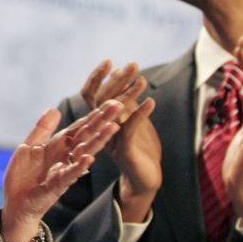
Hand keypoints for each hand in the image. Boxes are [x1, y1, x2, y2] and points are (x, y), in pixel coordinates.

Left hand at [1, 100, 122, 241]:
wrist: (15, 204)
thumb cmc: (23, 177)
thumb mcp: (29, 147)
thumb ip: (42, 129)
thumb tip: (54, 109)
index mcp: (59, 146)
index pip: (80, 128)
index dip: (93, 115)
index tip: (110, 102)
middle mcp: (65, 157)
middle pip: (87, 136)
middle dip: (102, 121)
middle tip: (119, 106)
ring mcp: (63, 171)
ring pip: (84, 153)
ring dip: (98, 141)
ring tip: (112, 127)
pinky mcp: (56, 186)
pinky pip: (69, 175)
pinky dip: (78, 166)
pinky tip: (89, 158)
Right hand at [81, 60, 161, 221]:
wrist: (144, 179)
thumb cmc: (139, 147)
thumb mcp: (131, 118)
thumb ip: (124, 98)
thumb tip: (119, 72)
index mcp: (99, 120)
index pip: (91, 94)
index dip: (97, 77)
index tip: (109, 61)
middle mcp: (100, 129)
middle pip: (101, 100)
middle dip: (117, 80)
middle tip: (134, 65)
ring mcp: (111, 140)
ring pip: (114, 113)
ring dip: (129, 93)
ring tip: (143, 80)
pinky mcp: (124, 151)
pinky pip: (129, 129)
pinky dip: (140, 114)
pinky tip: (151, 102)